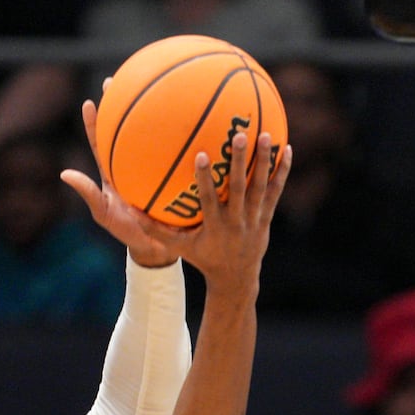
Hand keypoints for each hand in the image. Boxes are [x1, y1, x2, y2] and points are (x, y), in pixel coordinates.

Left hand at [61, 98, 188, 267]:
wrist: (159, 249)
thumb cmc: (131, 235)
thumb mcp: (107, 216)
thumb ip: (89, 195)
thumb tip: (65, 173)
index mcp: (115, 173)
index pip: (103, 142)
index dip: (96, 121)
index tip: (94, 99)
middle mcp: (133, 166)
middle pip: (127, 129)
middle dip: (123, 103)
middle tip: (121, 79)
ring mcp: (153, 170)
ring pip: (154, 137)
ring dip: (155, 113)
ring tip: (159, 87)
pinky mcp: (173, 178)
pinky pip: (178, 155)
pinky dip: (184, 141)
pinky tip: (197, 125)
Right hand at [144, 129, 290, 290]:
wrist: (236, 279)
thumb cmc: (203, 258)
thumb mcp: (179, 247)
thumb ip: (154, 228)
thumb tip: (128, 208)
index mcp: (215, 226)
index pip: (209, 200)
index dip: (205, 179)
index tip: (201, 155)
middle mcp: (237, 221)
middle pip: (239, 188)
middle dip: (240, 162)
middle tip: (240, 135)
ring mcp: (254, 218)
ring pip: (261, 187)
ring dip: (264, 161)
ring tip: (265, 134)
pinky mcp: (267, 217)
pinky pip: (276, 191)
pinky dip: (282, 171)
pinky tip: (286, 149)